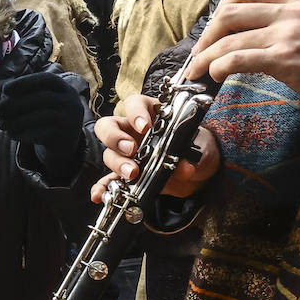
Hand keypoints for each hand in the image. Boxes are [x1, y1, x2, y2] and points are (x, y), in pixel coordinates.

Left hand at [0, 71, 84, 165]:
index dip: (25, 82)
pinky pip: (41, 135)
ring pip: (40, 117)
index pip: (47, 79)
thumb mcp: (38, 103)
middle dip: (15, 103)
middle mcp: (71, 101)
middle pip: (41, 98)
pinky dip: (23, 134)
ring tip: (0, 124)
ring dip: (16, 121)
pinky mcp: (64, 137)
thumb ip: (22, 97)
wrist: (64, 143)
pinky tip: (11, 135)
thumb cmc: (44, 116)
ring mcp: (70, 119)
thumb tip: (1, 103)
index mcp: (64, 88)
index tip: (4, 89)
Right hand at [91, 94, 220, 202]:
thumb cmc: (198, 149)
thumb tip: (184, 167)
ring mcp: (126, 153)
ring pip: (109, 153)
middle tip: (131, 149)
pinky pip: (108, 179)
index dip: (135, 112)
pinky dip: (102, 187)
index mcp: (151, 115)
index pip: (135, 104)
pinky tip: (99, 195)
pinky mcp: (126, 174)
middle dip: (115, 137)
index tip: (144, 126)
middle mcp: (133, 131)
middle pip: (109, 126)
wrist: (199, 172)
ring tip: (132, 174)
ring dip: (117, 163)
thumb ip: (191, 155)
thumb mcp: (200, 147)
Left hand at [189, 0, 299, 126]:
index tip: (213, 26)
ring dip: (205, 55)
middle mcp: (291, 12)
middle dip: (207, 33)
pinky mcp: (285, 58)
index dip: (223, 7)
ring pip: (229, 37)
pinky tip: (214, 76)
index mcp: (298, 2)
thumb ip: (289, 24)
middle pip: (230, 10)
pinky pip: (238, 58)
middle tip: (198, 52)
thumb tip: (258, 35)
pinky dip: (218, 67)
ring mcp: (288, 33)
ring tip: (196, 70)